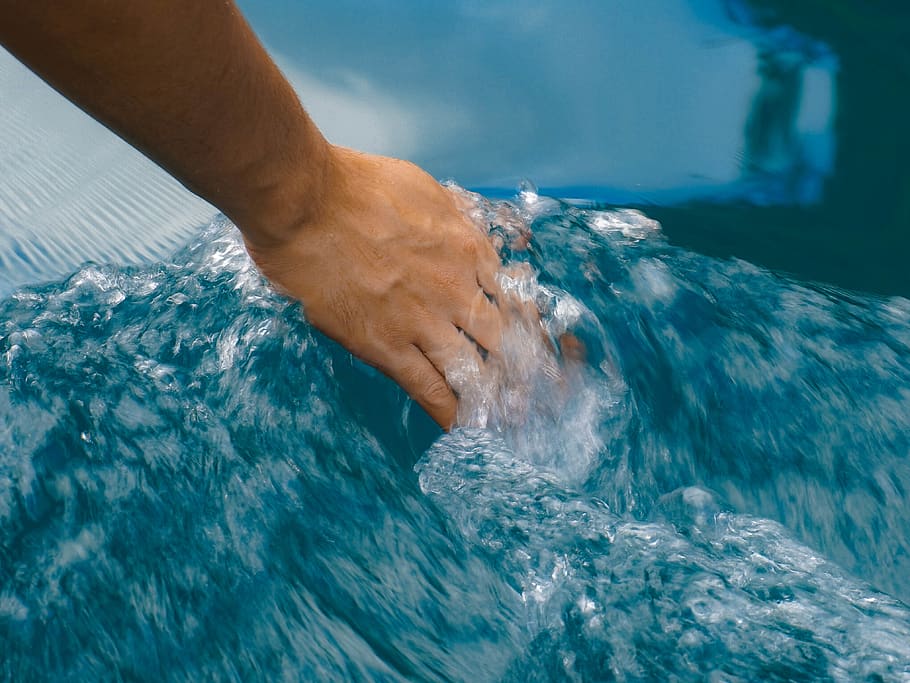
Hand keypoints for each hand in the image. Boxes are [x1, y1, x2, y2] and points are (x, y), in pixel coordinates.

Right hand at [244, 145, 504, 428]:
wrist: (306, 201)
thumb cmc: (357, 186)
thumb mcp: (426, 190)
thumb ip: (455, 219)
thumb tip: (470, 235)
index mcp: (470, 249)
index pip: (515, 300)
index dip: (527, 328)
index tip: (533, 346)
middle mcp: (457, 290)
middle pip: (504, 341)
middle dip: (521, 370)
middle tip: (532, 392)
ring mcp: (424, 322)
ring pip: (474, 371)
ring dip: (493, 398)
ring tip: (505, 418)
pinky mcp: (387, 347)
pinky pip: (428, 389)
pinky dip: (450, 413)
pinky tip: (463, 429)